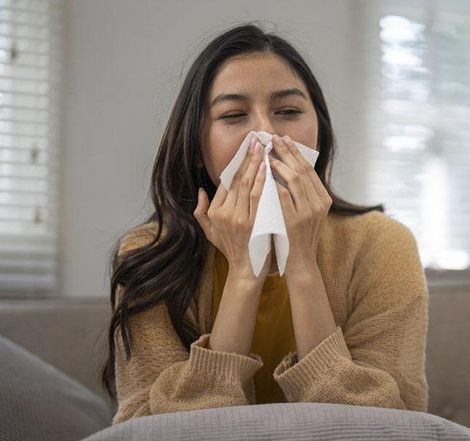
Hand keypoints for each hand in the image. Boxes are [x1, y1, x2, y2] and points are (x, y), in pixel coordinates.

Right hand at [194, 139, 273, 284]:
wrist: (247, 271)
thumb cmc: (233, 250)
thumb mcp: (211, 233)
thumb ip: (202, 212)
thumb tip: (201, 190)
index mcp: (216, 212)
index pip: (226, 181)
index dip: (237, 163)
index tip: (246, 148)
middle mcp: (225, 213)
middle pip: (237, 179)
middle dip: (247, 157)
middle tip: (256, 139)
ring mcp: (239, 218)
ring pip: (247, 184)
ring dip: (256, 164)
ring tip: (263, 147)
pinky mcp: (253, 223)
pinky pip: (259, 196)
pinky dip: (262, 180)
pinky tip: (268, 167)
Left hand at [268, 134, 331, 275]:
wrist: (301, 262)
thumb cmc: (298, 236)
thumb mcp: (307, 212)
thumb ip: (302, 193)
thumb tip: (289, 167)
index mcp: (323, 199)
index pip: (309, 169)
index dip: (296, 152)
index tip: (284, 139)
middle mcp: (319, 203)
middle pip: (303, 170)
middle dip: (287, 152)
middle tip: (273, 138)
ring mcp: (309, 212)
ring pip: (295, 180)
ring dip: (281, 164)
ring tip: (268, 153)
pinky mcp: (296, 221)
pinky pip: (284, 196)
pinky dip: (275, 183)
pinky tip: (265, 173)